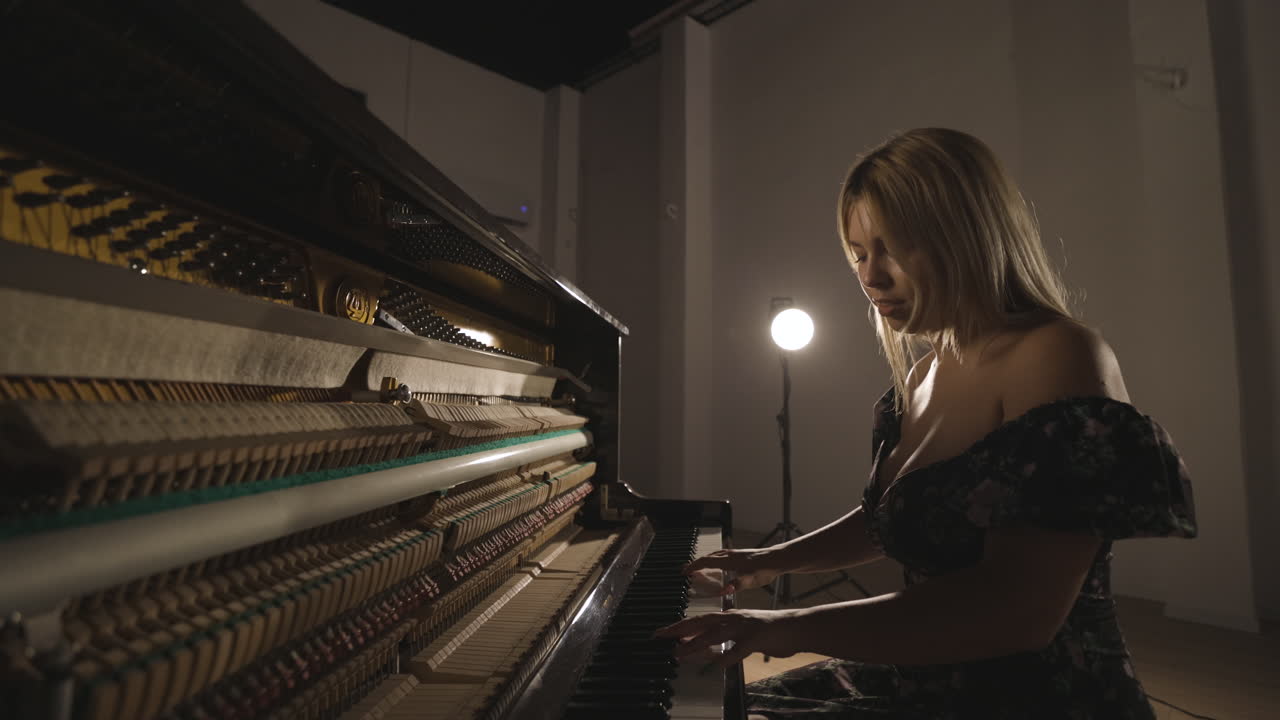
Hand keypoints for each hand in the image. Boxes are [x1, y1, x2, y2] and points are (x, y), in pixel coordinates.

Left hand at [653, 609, 797, 666]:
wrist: (796, 626)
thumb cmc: (770, 631)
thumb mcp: (744, 633)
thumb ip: (726, 639)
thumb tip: (707, 649)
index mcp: (730, 616)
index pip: (700, 620)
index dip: (681, 626)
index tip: (664, 632)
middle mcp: (733, 618)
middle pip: (700, 623)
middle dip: (678, 629)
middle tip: (660, 636)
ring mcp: (744, 627)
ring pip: (714, 635)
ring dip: (695, 645)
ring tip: (679, 653)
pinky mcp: (755, 638)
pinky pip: (737, 650)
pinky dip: (725, 657)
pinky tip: (715, 666)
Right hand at [683, 548, 782, 596]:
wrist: (777, 559)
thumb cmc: (764, 569)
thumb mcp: (750, 580)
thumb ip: (736, 585)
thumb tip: (723, 590)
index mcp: (728, 561)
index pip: (705, 562)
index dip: (693, 567)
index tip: (684, 572)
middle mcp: (729, 555)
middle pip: (708, 557)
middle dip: (696, 563)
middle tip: (687, 570)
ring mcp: (735, 553)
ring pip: (715, 554)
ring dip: (704, 560)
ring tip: (699, 566)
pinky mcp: (740, 554)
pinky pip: (721, 555)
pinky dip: (714, 558)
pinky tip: (718, 564)